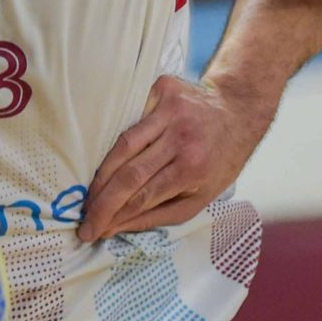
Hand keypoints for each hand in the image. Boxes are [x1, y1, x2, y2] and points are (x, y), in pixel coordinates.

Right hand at [80, 74, 275, 238]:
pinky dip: (114, 139)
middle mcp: (182, 138)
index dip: (112, 216)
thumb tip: (114, 227)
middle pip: (129, 173)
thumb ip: (158, 215)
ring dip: (101, 174)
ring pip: (123, 144)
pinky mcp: (162, 88)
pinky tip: (104, 160)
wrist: (237, 110)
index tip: (92, 232)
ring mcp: (171, 110)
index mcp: (193, 167)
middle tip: (84, 221)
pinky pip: (129, 118)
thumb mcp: (199, 198)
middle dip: (101, 201)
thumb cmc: (218, 161)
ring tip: (89, 195)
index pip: (142, 196)